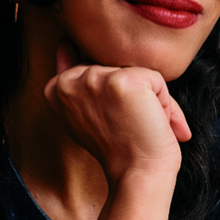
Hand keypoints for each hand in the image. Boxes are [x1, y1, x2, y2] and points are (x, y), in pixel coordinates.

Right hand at [43, 39, 190, 184]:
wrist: (136, 176)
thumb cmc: (117, 149)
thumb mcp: (85, 112)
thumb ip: (74, 77)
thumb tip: (64, 43)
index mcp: (55, 88)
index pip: (93, 68)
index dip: (111, 98)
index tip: (110, 124)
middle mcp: (70, 81)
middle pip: (117, 68)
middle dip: (132, 98)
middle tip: (128, 128)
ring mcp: (95, 79)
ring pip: (137, 73)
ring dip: (149, 101)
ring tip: (141, 127)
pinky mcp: (122, 81)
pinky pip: (156, 80)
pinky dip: (164, 104)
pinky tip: (153, 124)